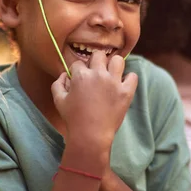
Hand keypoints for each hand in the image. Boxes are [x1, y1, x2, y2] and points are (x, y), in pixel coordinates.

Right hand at [51, 51, 137, 165]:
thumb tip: (65, 74)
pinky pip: (133, 76)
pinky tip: (122, 85)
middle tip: (96, 73)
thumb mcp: (58, 101)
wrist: (91, 136)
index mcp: (81, 75)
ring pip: (118, 60)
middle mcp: (98, 74)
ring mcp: (114, 82)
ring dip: (114, 65)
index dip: (78, 70)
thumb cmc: (73, 119)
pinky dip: (129, 79)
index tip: (80, 78)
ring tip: (111, 74)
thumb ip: (58, 84)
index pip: (78, 63)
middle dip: (96, 62)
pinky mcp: (126, 92)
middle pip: (99, 55)